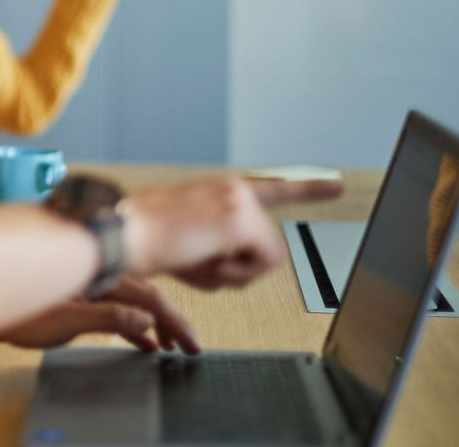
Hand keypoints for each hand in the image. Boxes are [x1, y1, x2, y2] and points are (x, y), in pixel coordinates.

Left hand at [0, 276, 198, 353]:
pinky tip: (143, 342)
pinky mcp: (78, 294)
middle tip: (191, 348)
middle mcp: (98, 273)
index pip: (150, 298)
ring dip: (154, 325)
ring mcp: (88, 282)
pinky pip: (114, 308)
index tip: (191, 344)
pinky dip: (131, 325)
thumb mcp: (65, 317)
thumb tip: (145, 322)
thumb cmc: (17, 303)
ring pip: (132, 303)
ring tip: (171, 348)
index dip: (175, 322)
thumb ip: (107, 317)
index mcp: (100, 273)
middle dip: (172, 323)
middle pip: (146, 298)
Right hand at [121, 176, 343, 289]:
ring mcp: (239, 203)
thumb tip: (245, 266)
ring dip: (234, 272)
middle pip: (268, 247)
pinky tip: (207, 260)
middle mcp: (233, 190)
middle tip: (201, 262)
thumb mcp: (188, 243)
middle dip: (239, 268)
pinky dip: (235, 274)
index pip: (272, 188)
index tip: (336, 184)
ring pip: (268, 258)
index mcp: (219, 192)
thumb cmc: (144, 243)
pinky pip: (263, 264)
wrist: (122, 236)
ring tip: (198, 259)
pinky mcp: (240, 220)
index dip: (307, 188)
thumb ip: (220, 248)